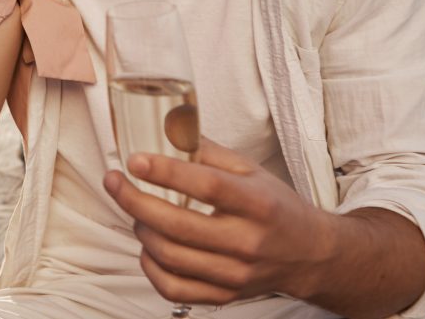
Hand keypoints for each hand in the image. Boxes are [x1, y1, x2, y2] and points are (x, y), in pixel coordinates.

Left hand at [103, 137, 330, 306]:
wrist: (310, 255)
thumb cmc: (275, 205)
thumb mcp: (250, 169)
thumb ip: (207, 150)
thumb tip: (166, 128)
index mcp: (257, 203)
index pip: (207, 186)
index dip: (166, 172)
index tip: (134, 160)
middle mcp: (248, 242)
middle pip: (179, 226)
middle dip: (135, 201)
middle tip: (114, 181)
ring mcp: (236, 275)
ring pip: (171, 257)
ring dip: (141, 229)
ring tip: (135, 210)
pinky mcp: (226, 296)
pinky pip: (174, 288)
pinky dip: (150, 266)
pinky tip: (148, 245)